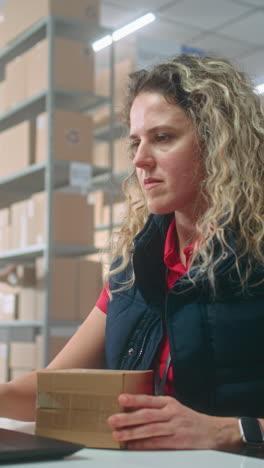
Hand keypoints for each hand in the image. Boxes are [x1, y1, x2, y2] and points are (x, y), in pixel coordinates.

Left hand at [107, 393, 240, 449]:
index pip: (150, 400)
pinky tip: (132, 446)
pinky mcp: (178, 443)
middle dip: (128, 418)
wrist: (213, 431)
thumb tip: (134, 408)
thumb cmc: (189, 419)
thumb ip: (157, 407)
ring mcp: (175, 428)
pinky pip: (158, 444)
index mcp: (170, 403)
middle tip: (112, 420)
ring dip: (132, 433)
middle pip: (147, 415)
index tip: (121, 398)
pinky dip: (144, 445)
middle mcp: (172, 413)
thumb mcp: (175, 407)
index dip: (135, 399)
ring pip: (150, 430)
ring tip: (118, 435)